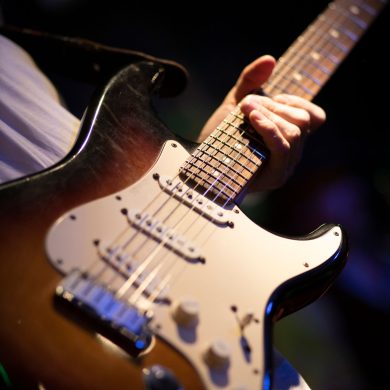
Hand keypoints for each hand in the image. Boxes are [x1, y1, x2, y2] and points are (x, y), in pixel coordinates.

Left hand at [198, 55, 325, 190]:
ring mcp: (285, 166)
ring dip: (268, 115)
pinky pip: (282, 148)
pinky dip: (269, 129)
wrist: (201, 161)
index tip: (271, 98)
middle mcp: (292, 152)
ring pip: (294, 133)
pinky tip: (253, 118)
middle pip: (303, 121)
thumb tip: (270, 59)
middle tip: (248, 103)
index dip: (297, 101)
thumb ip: (251, 80)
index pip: (316, 117)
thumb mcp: (236, 102)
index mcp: (289, 135)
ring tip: (246, 110)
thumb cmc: (220, 134)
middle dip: (275, 106)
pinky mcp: (275, 177)